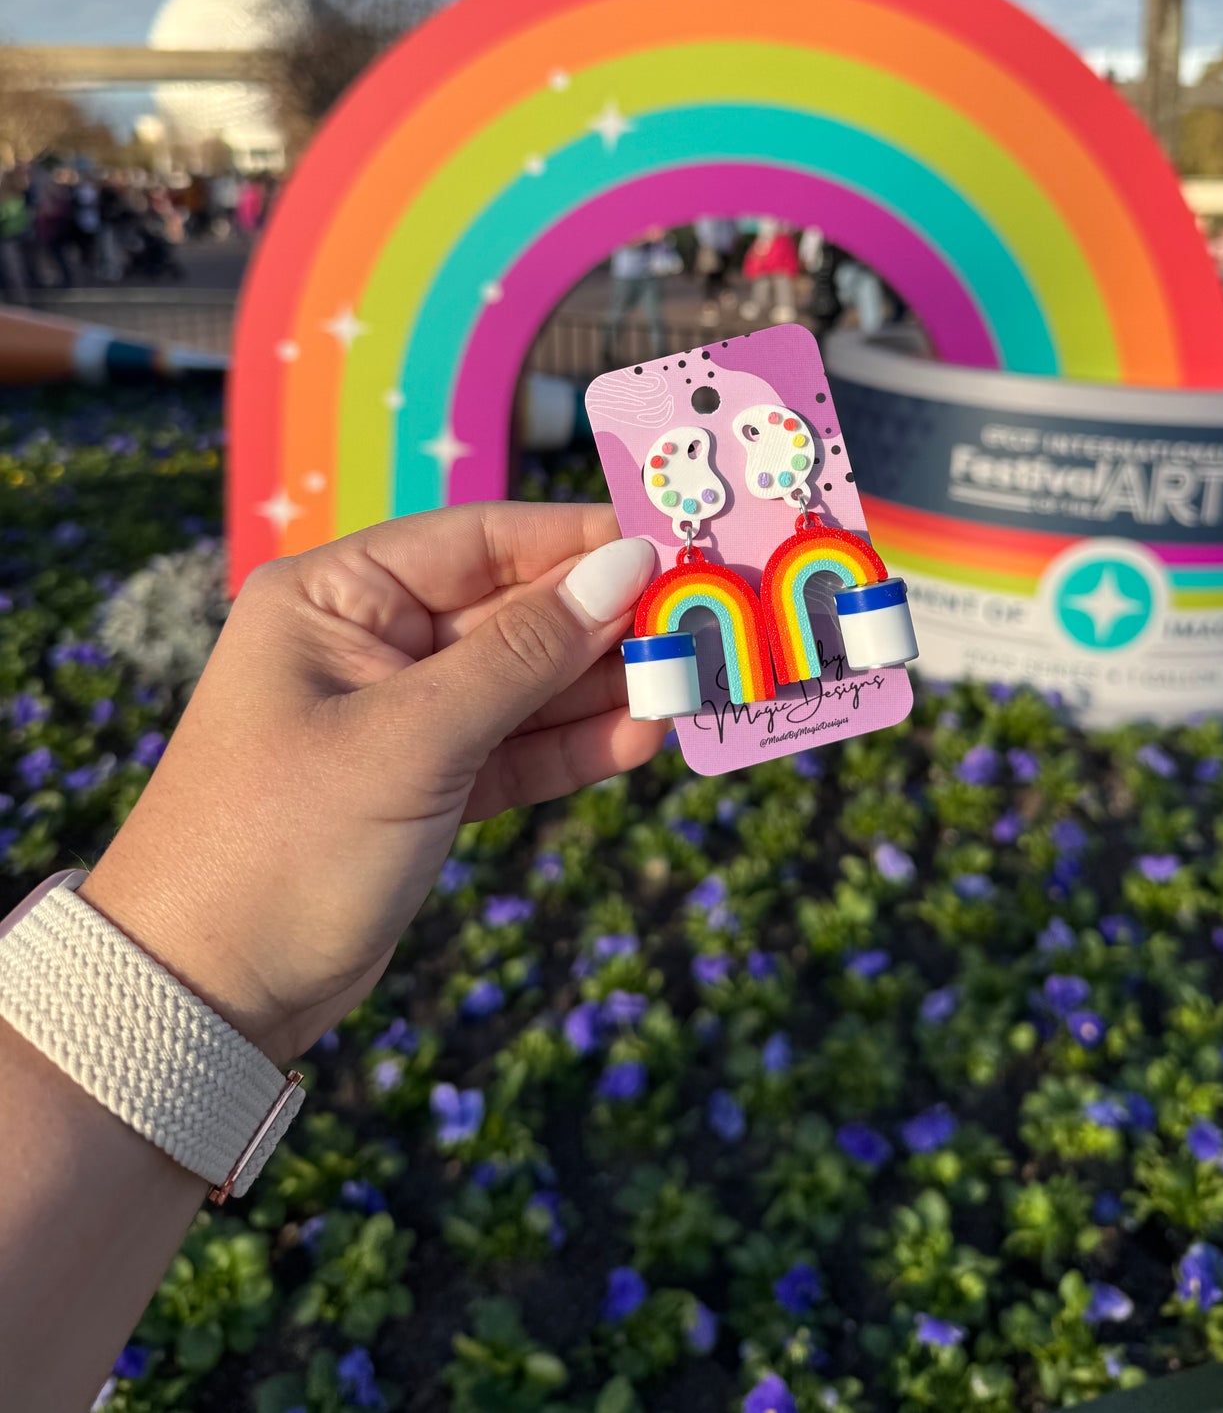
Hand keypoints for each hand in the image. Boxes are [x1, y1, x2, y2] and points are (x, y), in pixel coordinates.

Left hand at [80, 505, 661, 1062]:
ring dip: (603, 684)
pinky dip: (573, 744)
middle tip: (705, 620)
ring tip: (692, 680)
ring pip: (524, 681)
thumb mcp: (410, 739)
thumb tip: (626, 567)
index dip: (578, 541)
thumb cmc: (281, 843)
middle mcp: (367, 642)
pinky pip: (514, 746)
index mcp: (334, 597)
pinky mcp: (424, 784)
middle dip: (605, 618)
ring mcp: (398, 716)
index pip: (478, 539)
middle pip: (512, 608)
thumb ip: (524, 653)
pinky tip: (641, 737)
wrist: (201, 999)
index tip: (672, 546)